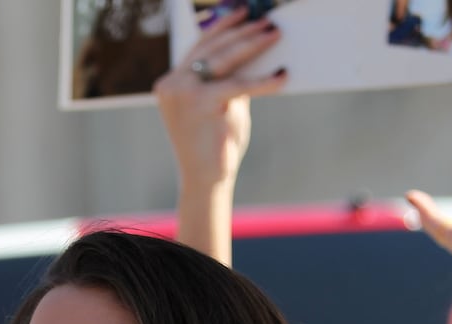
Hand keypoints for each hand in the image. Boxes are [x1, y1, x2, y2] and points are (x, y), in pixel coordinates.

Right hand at [154, 8, 286, 188]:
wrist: (205, 178)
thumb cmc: (214, 143)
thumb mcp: (219, 104)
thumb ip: (226, 78)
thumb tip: (250, 49)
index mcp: (171, 83)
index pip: (198, 47)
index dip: (222, 27)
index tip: (241, 12)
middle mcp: (172, 85)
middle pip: (212, 48)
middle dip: (242, 32)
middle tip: (266, 23)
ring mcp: (182, 93)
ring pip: (224, 59)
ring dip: (252, 44)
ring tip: (273, 35)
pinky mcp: (200, 103)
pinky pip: (238, 84)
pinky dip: (263, 81)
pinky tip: (281, 76)